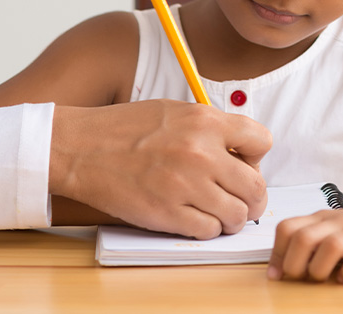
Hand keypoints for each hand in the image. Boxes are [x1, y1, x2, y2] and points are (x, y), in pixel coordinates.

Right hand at [50, 100, 270, 239]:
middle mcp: (201, 153)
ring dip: (232, 218)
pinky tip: (195, 219)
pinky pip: (209, 231)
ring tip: (218, 212)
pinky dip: (208, 229)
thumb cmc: (124, 129)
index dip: (257, 156)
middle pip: (256, 186)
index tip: (244, 163)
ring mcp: (185, 185)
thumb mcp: (174, 111)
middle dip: (253, 197)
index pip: (262, 141)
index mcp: (205, 122)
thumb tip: (240, 152)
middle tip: (241, 199)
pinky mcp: (168, 214)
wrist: (80, 148)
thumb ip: (210, 128)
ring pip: (238, 215)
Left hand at [267, 205, 342, 283]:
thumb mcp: (338, 229)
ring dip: (320, 268)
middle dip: (294, 263)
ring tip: (324, 278)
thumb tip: (280, 267)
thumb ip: (313, 241)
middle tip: (301, 278)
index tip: (277, 274)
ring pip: (330, 246)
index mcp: (326, 218)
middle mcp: (341, 223)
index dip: (277, 253)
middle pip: (303, 237)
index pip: (288, 227)